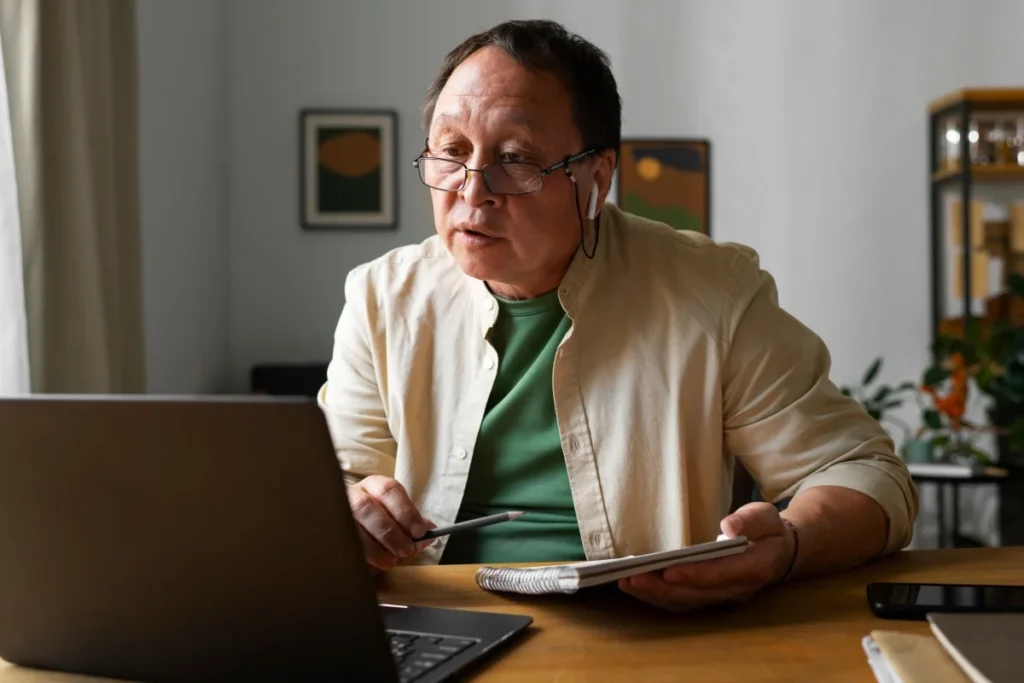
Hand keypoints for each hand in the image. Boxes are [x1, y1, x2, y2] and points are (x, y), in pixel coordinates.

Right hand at [346, 475, 435, 571]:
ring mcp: (337, 514)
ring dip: (375, 548)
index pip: (389, 489)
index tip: (419, 532)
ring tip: (391, 561)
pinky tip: (373, 565)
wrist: (349, 525)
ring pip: (352, 528)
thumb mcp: (397, 516)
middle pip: (367, 508)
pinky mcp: (330, 534)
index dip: (405, 511)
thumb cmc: (379, 520)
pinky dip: (361, 557)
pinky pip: (343, 545)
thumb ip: (413, 523)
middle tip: (407, 550)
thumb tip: (430, 532)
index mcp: (373, 485)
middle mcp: (352, 495)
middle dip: (390, 532)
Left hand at [619, 502, 795, 611]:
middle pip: (696, 595)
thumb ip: (750, 520)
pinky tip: (636, 586)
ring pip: (686, 603)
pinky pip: (683, 602)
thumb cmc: (769, 530)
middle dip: (663, 589)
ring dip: (655, 596)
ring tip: (625, 582)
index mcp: (754, 568)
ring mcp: (723, 598)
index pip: (720, 575)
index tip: (668, 570)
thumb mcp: (767, 516)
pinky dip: (658, 597)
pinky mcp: (710, 598)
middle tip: (632, 578)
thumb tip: (728, 525)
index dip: (694, 575)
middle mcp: (737, 590)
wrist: (780, 553)